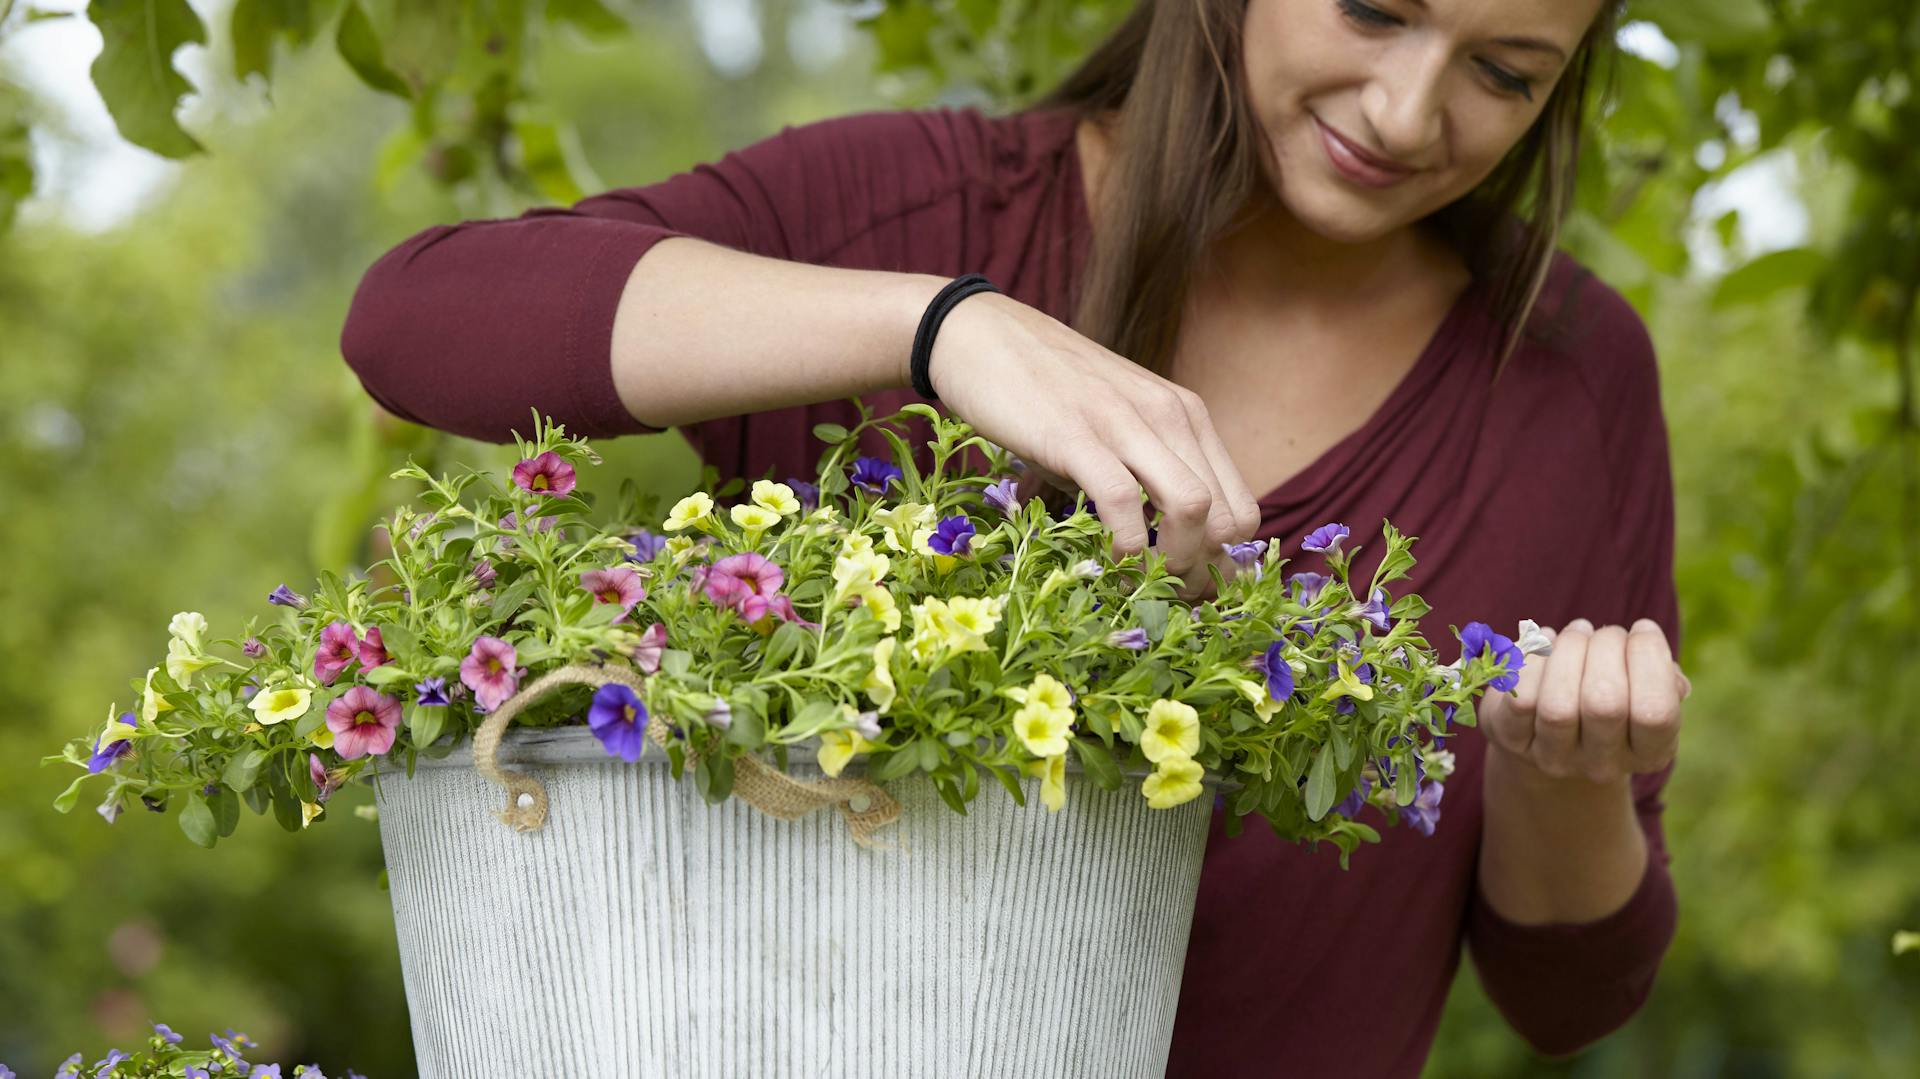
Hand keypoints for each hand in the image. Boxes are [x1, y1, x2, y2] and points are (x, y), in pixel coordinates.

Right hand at [926, 290, 1261, 599]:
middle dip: (1205, 573)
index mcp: (1186, 415)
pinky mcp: (1077, 435)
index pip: (1242, 506)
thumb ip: (1143, 469)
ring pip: (1192, 507)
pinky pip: (1124, 503)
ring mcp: (1125, 423)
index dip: (1225, 564)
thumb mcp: (1114, 422)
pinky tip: (1106, 563)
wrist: (980, 335)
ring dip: (1173, 564)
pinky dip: (1124, 547)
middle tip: (1166, 597)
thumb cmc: (1044, 390)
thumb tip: (1160, 540)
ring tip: (1141, 585)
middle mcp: (1170, 415)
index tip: (1191, 590)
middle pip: (1229, 516)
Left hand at [1479, 618, 1691, 784]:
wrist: (1552, 733)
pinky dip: (1532, 660)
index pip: (1656, 713)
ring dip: (1568, 651)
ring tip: (1577, 632)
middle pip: (1603, 704)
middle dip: (1606, 647)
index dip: (1650, 659)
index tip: (1643, 628)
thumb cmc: (1611, 696)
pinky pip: (1520, 699)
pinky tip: (1545, 643)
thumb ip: (1662, 675)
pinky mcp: (1511, 739)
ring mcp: (1553, 757)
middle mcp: (1602, 765)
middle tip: (1606, 632)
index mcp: (1649, 753)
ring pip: (1558, 704)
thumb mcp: (1645, 689)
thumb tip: (1653, 653)